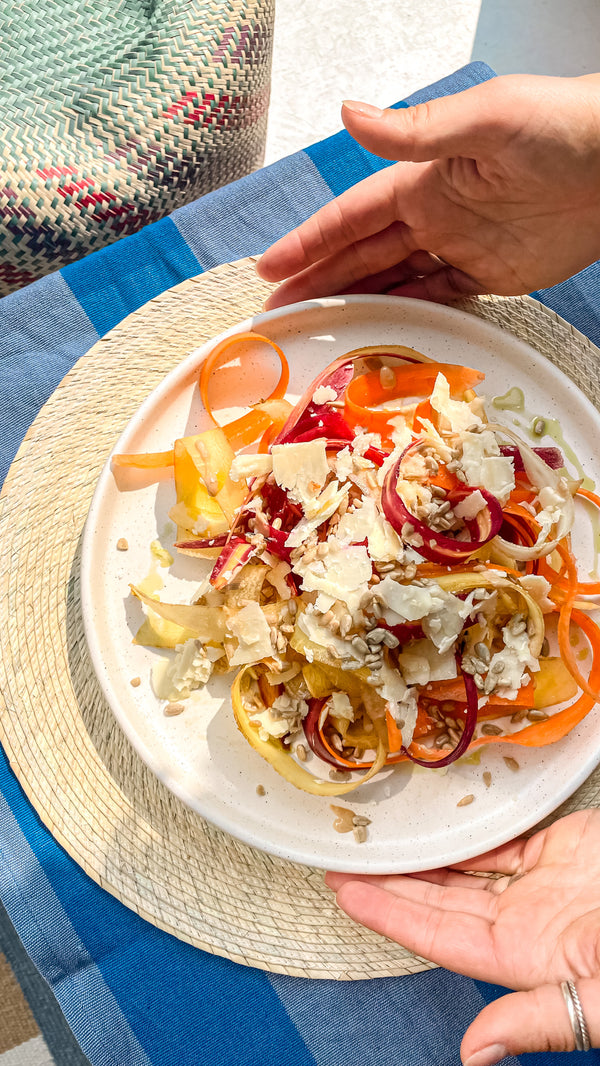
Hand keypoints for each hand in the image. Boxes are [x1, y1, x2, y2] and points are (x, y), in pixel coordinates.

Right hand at [257, 74, 599, 308]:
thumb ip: (416, 128)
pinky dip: (404, 313)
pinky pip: (435, 298)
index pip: (350, 218)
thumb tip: (349, 114)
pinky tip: (377, 329)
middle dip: (317, 282)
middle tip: (277, 312)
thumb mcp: (485, 120)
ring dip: (352, 301)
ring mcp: (459, 246)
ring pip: (391, 281)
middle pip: (360, 256)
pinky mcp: (489, 275)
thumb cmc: (561, 127)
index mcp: (422, 179)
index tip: (270, 267)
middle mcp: (432, 214)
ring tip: (315, 327)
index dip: (308, 242)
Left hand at [326, 809, 599, 1064]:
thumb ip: (543, 1021)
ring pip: (465, 866)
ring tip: (375, 837)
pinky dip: (466, 830)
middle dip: (391, 881)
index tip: (345, 891)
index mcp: (528, 959)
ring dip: (422, 854)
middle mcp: (526, 921)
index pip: (440, 936)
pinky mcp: (561, 846)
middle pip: (441, 899)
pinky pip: (500, 838)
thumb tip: (474, 1056)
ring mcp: (542, 882)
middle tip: (339, 856)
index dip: (391, 914)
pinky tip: (434, 822)